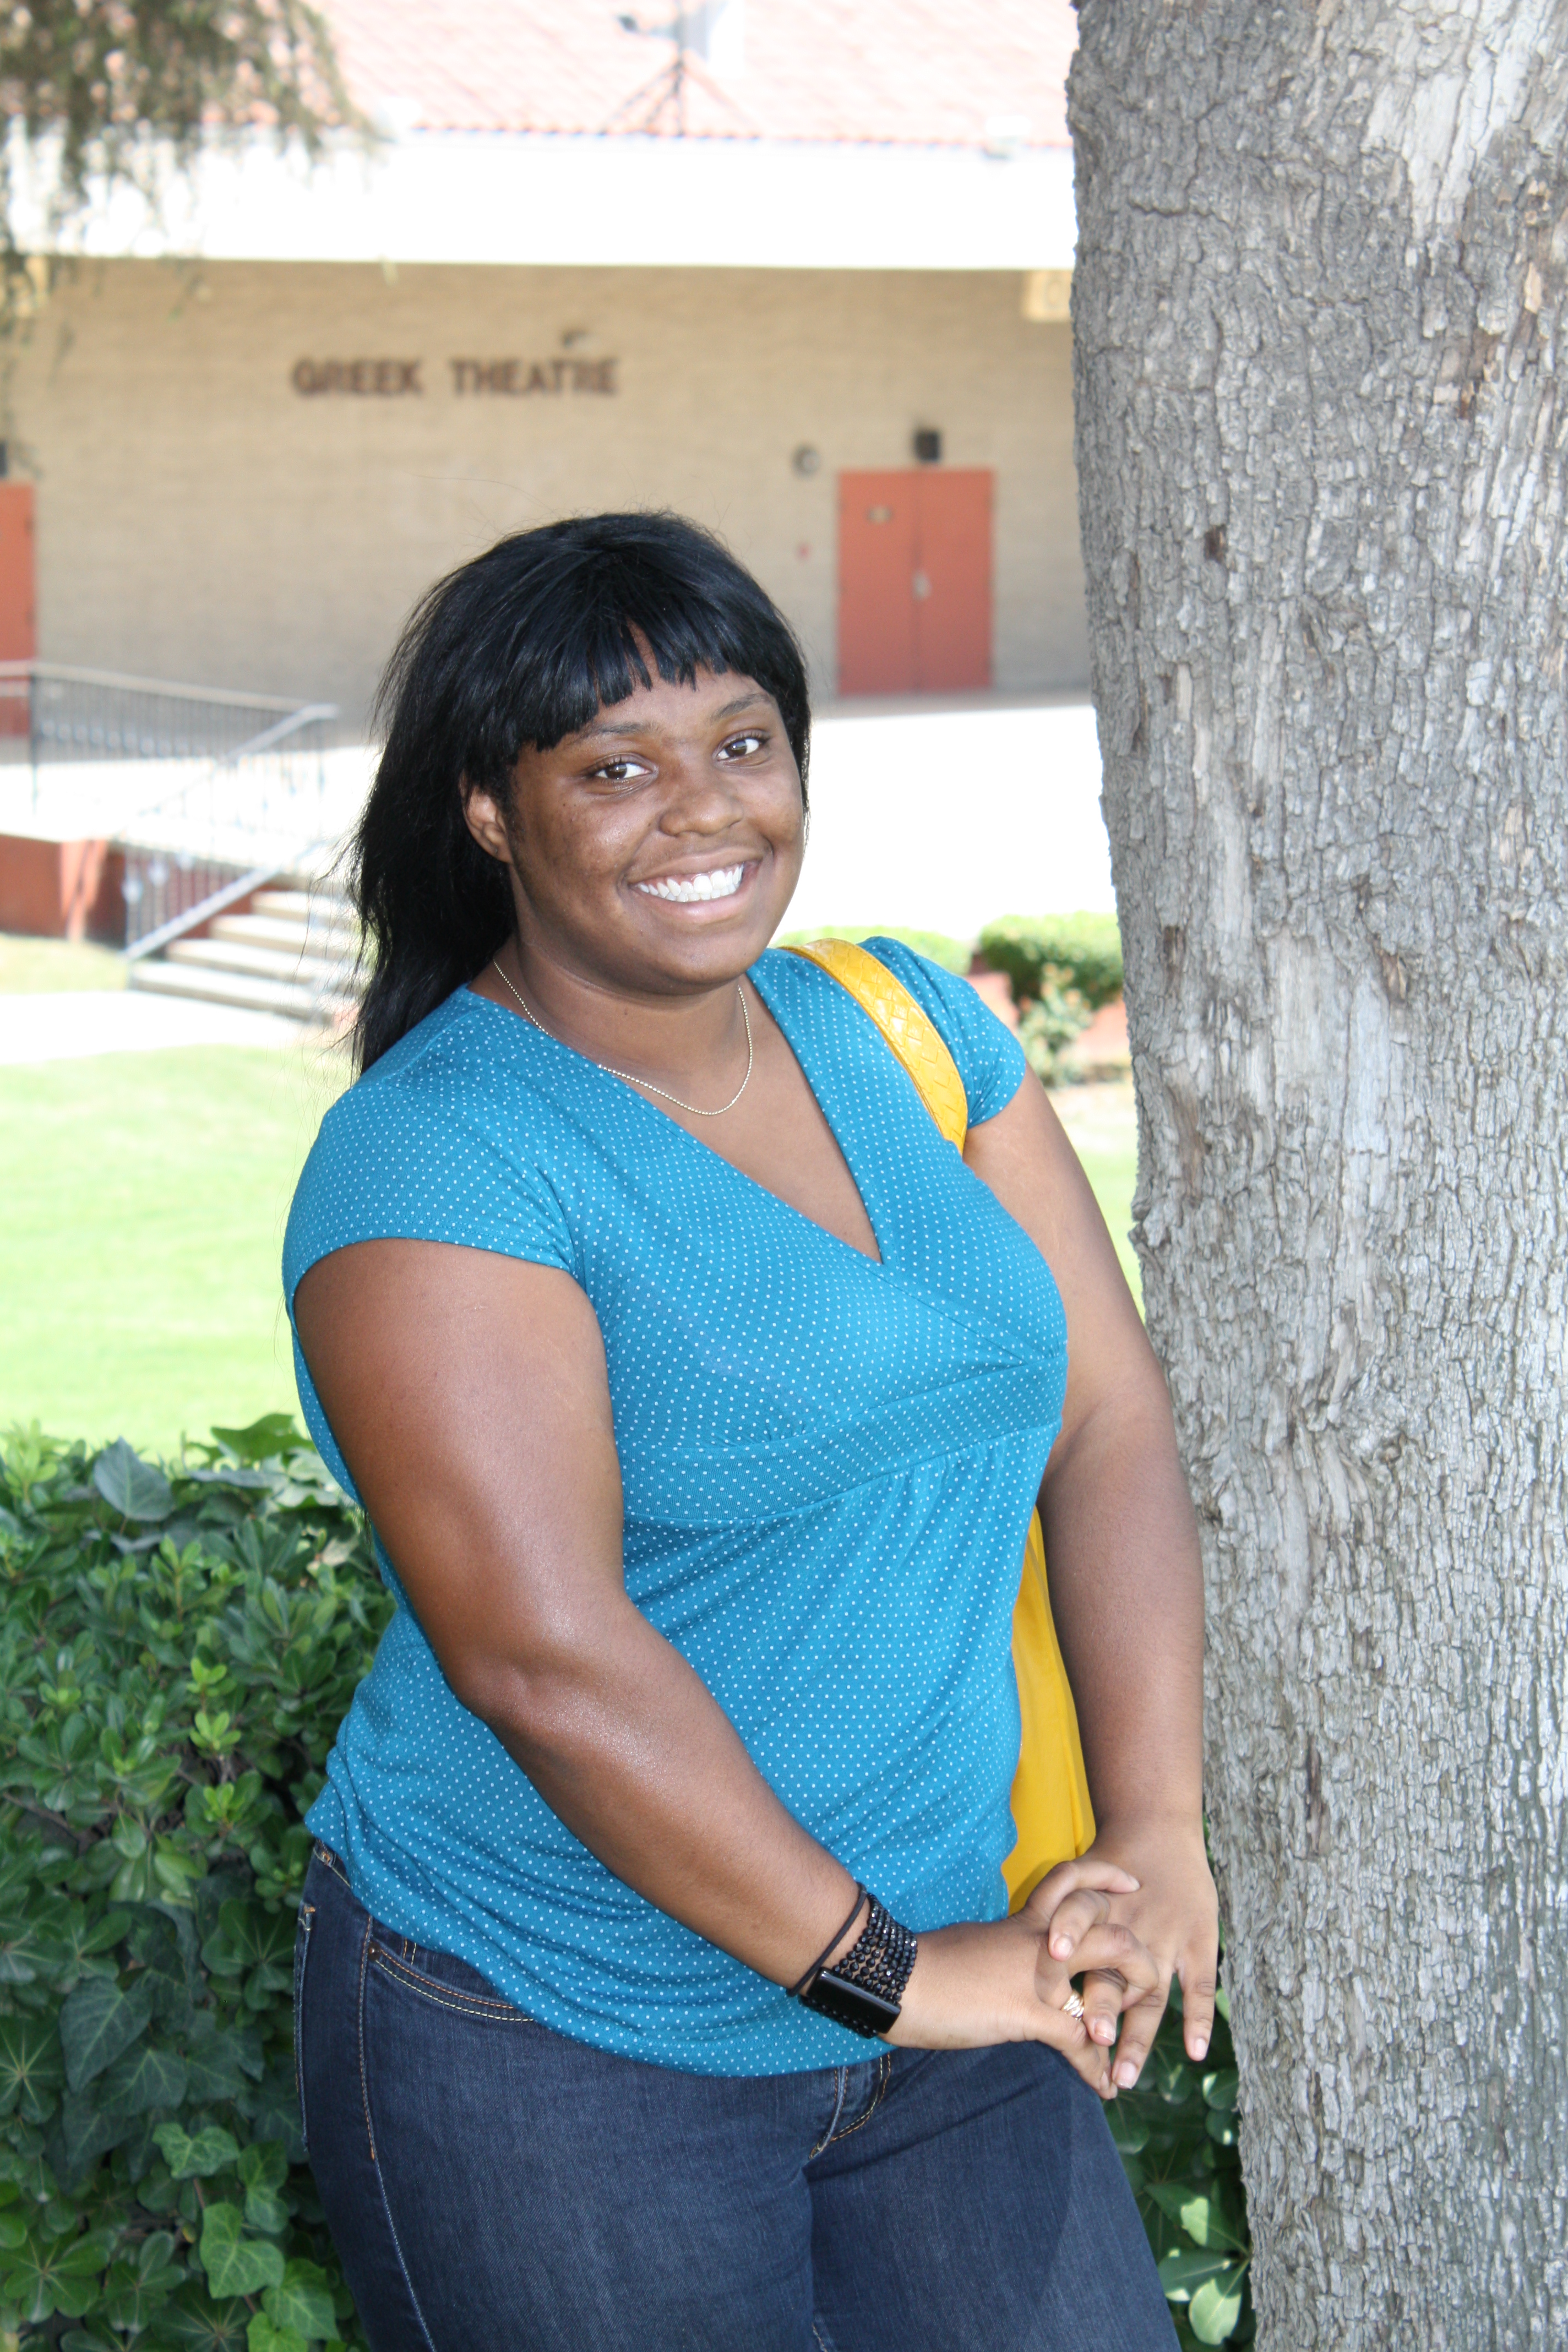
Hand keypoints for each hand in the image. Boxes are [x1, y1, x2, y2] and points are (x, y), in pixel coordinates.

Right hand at [886, 1859, 1161, 2098]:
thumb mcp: (973, 1943)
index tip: (1129, 1884)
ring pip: (1107, 1978)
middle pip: (1110, 1931)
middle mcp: (1040, 1943)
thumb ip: (1002, 1948)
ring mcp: (1037, 1977)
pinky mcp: (1028, 2014)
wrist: (896, 1979)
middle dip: (1138, 1960)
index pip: (1072, 1882)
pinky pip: (1079, 2041)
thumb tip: (1006, 1958)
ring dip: (1127, 2014)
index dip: (1106, 1879)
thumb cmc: (925, 1964)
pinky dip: (1096, 2068)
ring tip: (1128, 2045)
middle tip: (1144, 1985)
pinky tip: (1104, 2087)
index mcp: (1024, 1922)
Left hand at [1040, 1822, 1217, 2090]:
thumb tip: (1016, 1973)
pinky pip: (1200, 1983)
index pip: (1072, 1944)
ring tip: (1124, 2078)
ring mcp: (1167, 1934)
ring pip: (1150, 1992)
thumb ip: (1050, 1923)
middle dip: (1099, 2013)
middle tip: (1087, 2048)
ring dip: (1137, 2037)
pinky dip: (1198, 2018)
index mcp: (1094, 1911)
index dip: (1059, 1972)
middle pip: (1110, 1975)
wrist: (1156, 1822)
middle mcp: (1129, 1927)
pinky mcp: (1200, 1938)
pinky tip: (1194, 2052)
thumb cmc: (1112, 1859)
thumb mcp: (1078, 1883)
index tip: (1046, 2012)